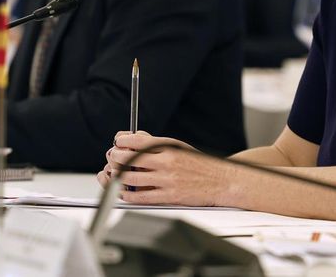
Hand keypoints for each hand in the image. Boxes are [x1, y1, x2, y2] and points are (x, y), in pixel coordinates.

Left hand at [97, 131, 228, 206]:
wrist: (223, 182)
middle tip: (112, 157)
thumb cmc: (200, 165)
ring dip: (117, 175)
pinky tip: (124, 191)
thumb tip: (133, 138)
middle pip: (129, 158)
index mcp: (170, 147)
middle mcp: (167, 162)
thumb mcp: (180, 147)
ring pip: (130, 178)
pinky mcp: (169, 197)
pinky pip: (140, 197)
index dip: (122, 141)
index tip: (117, 142)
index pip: (138, 140)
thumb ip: (157, 144)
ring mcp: (167, 180)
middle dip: (115, 157)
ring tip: (114, 174)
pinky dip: (127, 194)